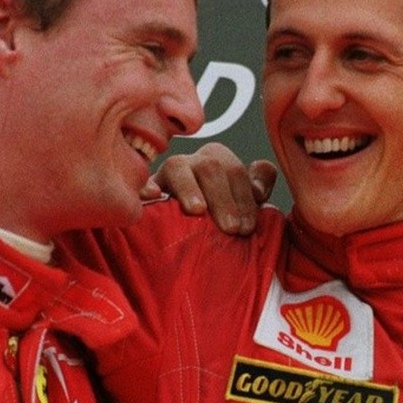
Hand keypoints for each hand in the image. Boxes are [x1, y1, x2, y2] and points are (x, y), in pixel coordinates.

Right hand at [150, 143, 277, 235]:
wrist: (182, 239)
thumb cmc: (218, 220)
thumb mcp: (243, 205)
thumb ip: (258, 189)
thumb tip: (260, 189)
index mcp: (219, 162)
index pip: (235, 171)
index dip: (244, 197)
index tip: (247, 227)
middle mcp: (194, 164)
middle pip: (210, 167)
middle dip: (223, 198)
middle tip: (231, 228)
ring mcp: (167, 175)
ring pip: (178, 166)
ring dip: (189, 188)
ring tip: (198, 211)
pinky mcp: (146, 190)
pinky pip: (143, 182)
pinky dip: (147, 187)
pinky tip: (152, 196)